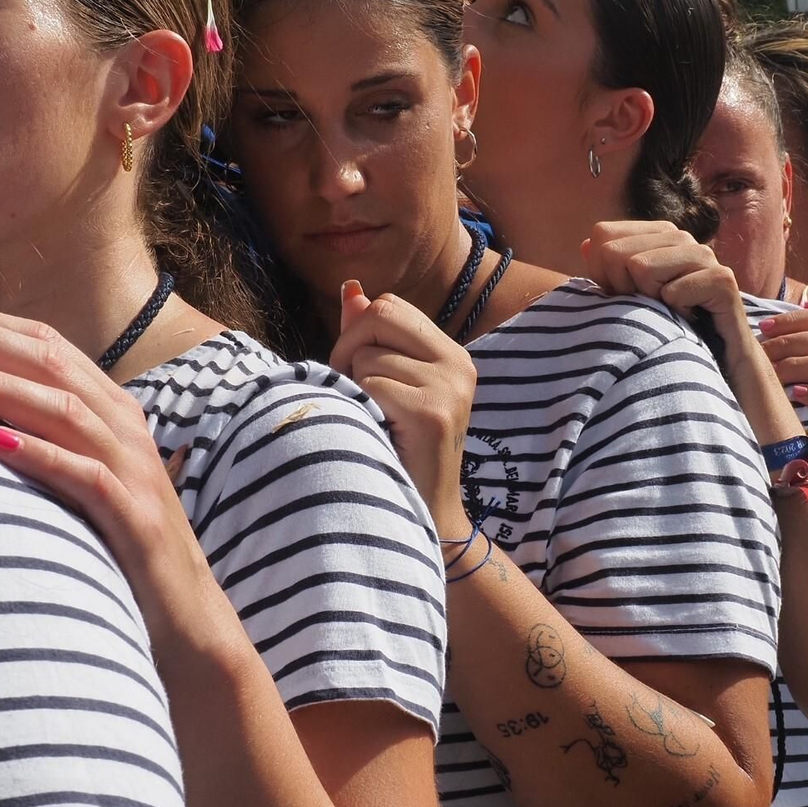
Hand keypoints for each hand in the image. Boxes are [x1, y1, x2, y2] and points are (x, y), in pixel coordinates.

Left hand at [0, 297, 222, 651]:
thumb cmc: (118, 544)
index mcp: (111, 409)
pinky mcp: (135, 518)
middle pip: (47, 360)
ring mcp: (133, 470)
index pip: (43, 342)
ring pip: (61, 408)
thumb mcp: (81, 477)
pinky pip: (85, 477)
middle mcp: (125, 427)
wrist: (185, 614)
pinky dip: (39, 455)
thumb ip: (44, 435)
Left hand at [329, 282, 476, 537]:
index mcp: (451, 354)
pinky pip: (371, 384)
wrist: (426, 518)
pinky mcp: (433, 412)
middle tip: (353, 394)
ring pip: (369, 356)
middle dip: (349, 349)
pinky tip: (377, 435)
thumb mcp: (387, 387)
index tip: (354, 374)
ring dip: (354, 388)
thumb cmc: (397, 453)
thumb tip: (352, 288)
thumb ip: (371, 338)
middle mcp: (458, 364)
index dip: (358, 332)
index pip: (389, 306)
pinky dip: (361, 409)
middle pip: (379, 314)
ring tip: (371, 422)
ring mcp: (450, 387)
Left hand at [581, 221, 754, 359]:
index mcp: (657, 234)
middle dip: (622, 289)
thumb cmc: (668, 327)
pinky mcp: (721, 280)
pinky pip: (672, 292)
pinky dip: (674, 315)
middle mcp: (680, 237)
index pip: (602, 234)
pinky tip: (690, 320)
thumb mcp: (628, 298)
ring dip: (648, 302)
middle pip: (615, 252)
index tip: (627, 296)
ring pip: (641, 267)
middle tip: (649, 309)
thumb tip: (586, 244)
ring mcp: (703, 255)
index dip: (603, 273)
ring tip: (669, 313)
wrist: (717, 362)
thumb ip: (607, 271)